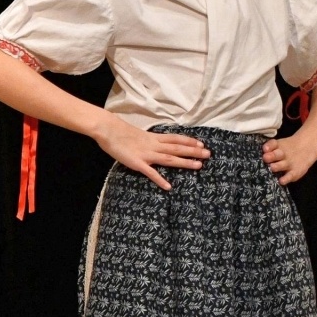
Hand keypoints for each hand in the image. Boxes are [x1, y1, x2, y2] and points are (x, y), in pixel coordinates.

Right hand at [92, 115, 209, 189]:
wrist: (108, 130)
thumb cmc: (118, 131)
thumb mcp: (136, 134)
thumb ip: (146, 140)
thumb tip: (152, 142)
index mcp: (152, 138)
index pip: (174, 139)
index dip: (188, 141)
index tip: (201, 143)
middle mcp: (153, 145)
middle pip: (176, 148)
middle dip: (193, 151)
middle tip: (208, 154)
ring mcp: (146, 155)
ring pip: (169, 158)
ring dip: (184, 162)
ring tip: (198, 166)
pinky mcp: (137, 163)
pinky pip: (150, 172)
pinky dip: (159, 179)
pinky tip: (168, 186)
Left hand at [263, 132, 316, 184]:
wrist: (308, 147)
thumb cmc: (287, 147)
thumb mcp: (280, 143)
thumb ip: (270, 146)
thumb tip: (264, 150)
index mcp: (277, 146)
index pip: (272, 144)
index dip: (268, 146)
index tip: (265, 149)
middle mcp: (281, 155)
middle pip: (275, 155)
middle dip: (271, 156)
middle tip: (266, 158)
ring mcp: (288, 164)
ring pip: (281, 165)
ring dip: (276, 166)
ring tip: (273, 167)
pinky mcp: (295, 172)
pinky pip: (291, 176)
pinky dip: (286, 179)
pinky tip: (281, 181)